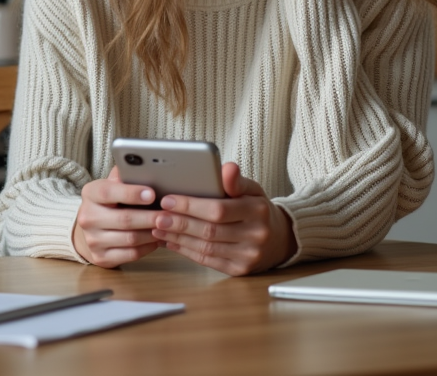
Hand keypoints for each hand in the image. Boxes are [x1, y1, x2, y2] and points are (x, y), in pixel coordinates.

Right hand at [72, 166, 161, 267]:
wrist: (90, 230)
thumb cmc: (108, 203)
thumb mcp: (111, 185)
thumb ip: (124, 176)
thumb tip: (143, 165)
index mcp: (90, 194)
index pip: (109, 192)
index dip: (132, 193)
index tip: (152, 193)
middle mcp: (87, 217)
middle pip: (124, 219)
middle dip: (151, 216)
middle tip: (170, 214)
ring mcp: (92, 240)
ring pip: (130, 238)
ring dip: (152, 233)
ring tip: (167, 226)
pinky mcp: (101, 257)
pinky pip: (131, 254)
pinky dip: (148, 247)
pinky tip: (157, 239)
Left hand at [150, 163, 296, 275]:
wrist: (279, 239)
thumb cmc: (258, 210)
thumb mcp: (253, 190)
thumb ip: (236, 180)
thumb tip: (226, 168)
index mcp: (257, 211)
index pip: (218, 209)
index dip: (190, 206)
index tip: (168, 200)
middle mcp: (255, 236)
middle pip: (209, 230)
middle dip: (179, 223)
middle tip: (157, 216)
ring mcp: (248, 256)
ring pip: (206, 247)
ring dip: (178, 238)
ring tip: (158, 228)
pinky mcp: (239, 270)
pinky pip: (208, 260)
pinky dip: (186, 251)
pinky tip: (171, 241)